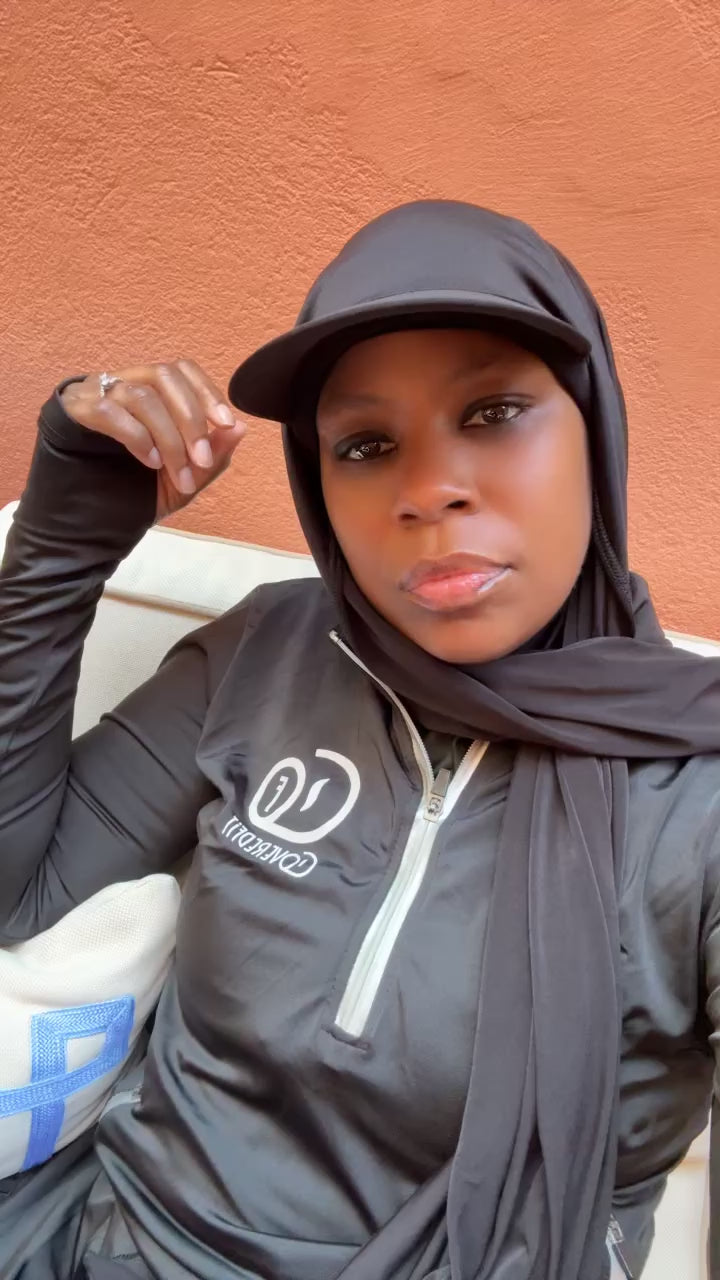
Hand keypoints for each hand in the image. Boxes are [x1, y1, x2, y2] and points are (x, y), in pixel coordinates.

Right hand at [60, 360, 245, 520]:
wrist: (88, 520)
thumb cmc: (136, 492)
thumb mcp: (185, 480)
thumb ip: (214, 456)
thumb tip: (241, 427)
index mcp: (151, 392)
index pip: (182, 370)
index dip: (207, 391)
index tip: (226, 423)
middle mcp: (124, 383)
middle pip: (165, 375)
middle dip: (192, 419)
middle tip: (203, 461)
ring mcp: (96, 394)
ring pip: (142, 396)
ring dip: (170, 438)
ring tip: (178, 474)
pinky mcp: (75, 411)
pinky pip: (109, 411)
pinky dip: (138, 436)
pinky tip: (149, 462)